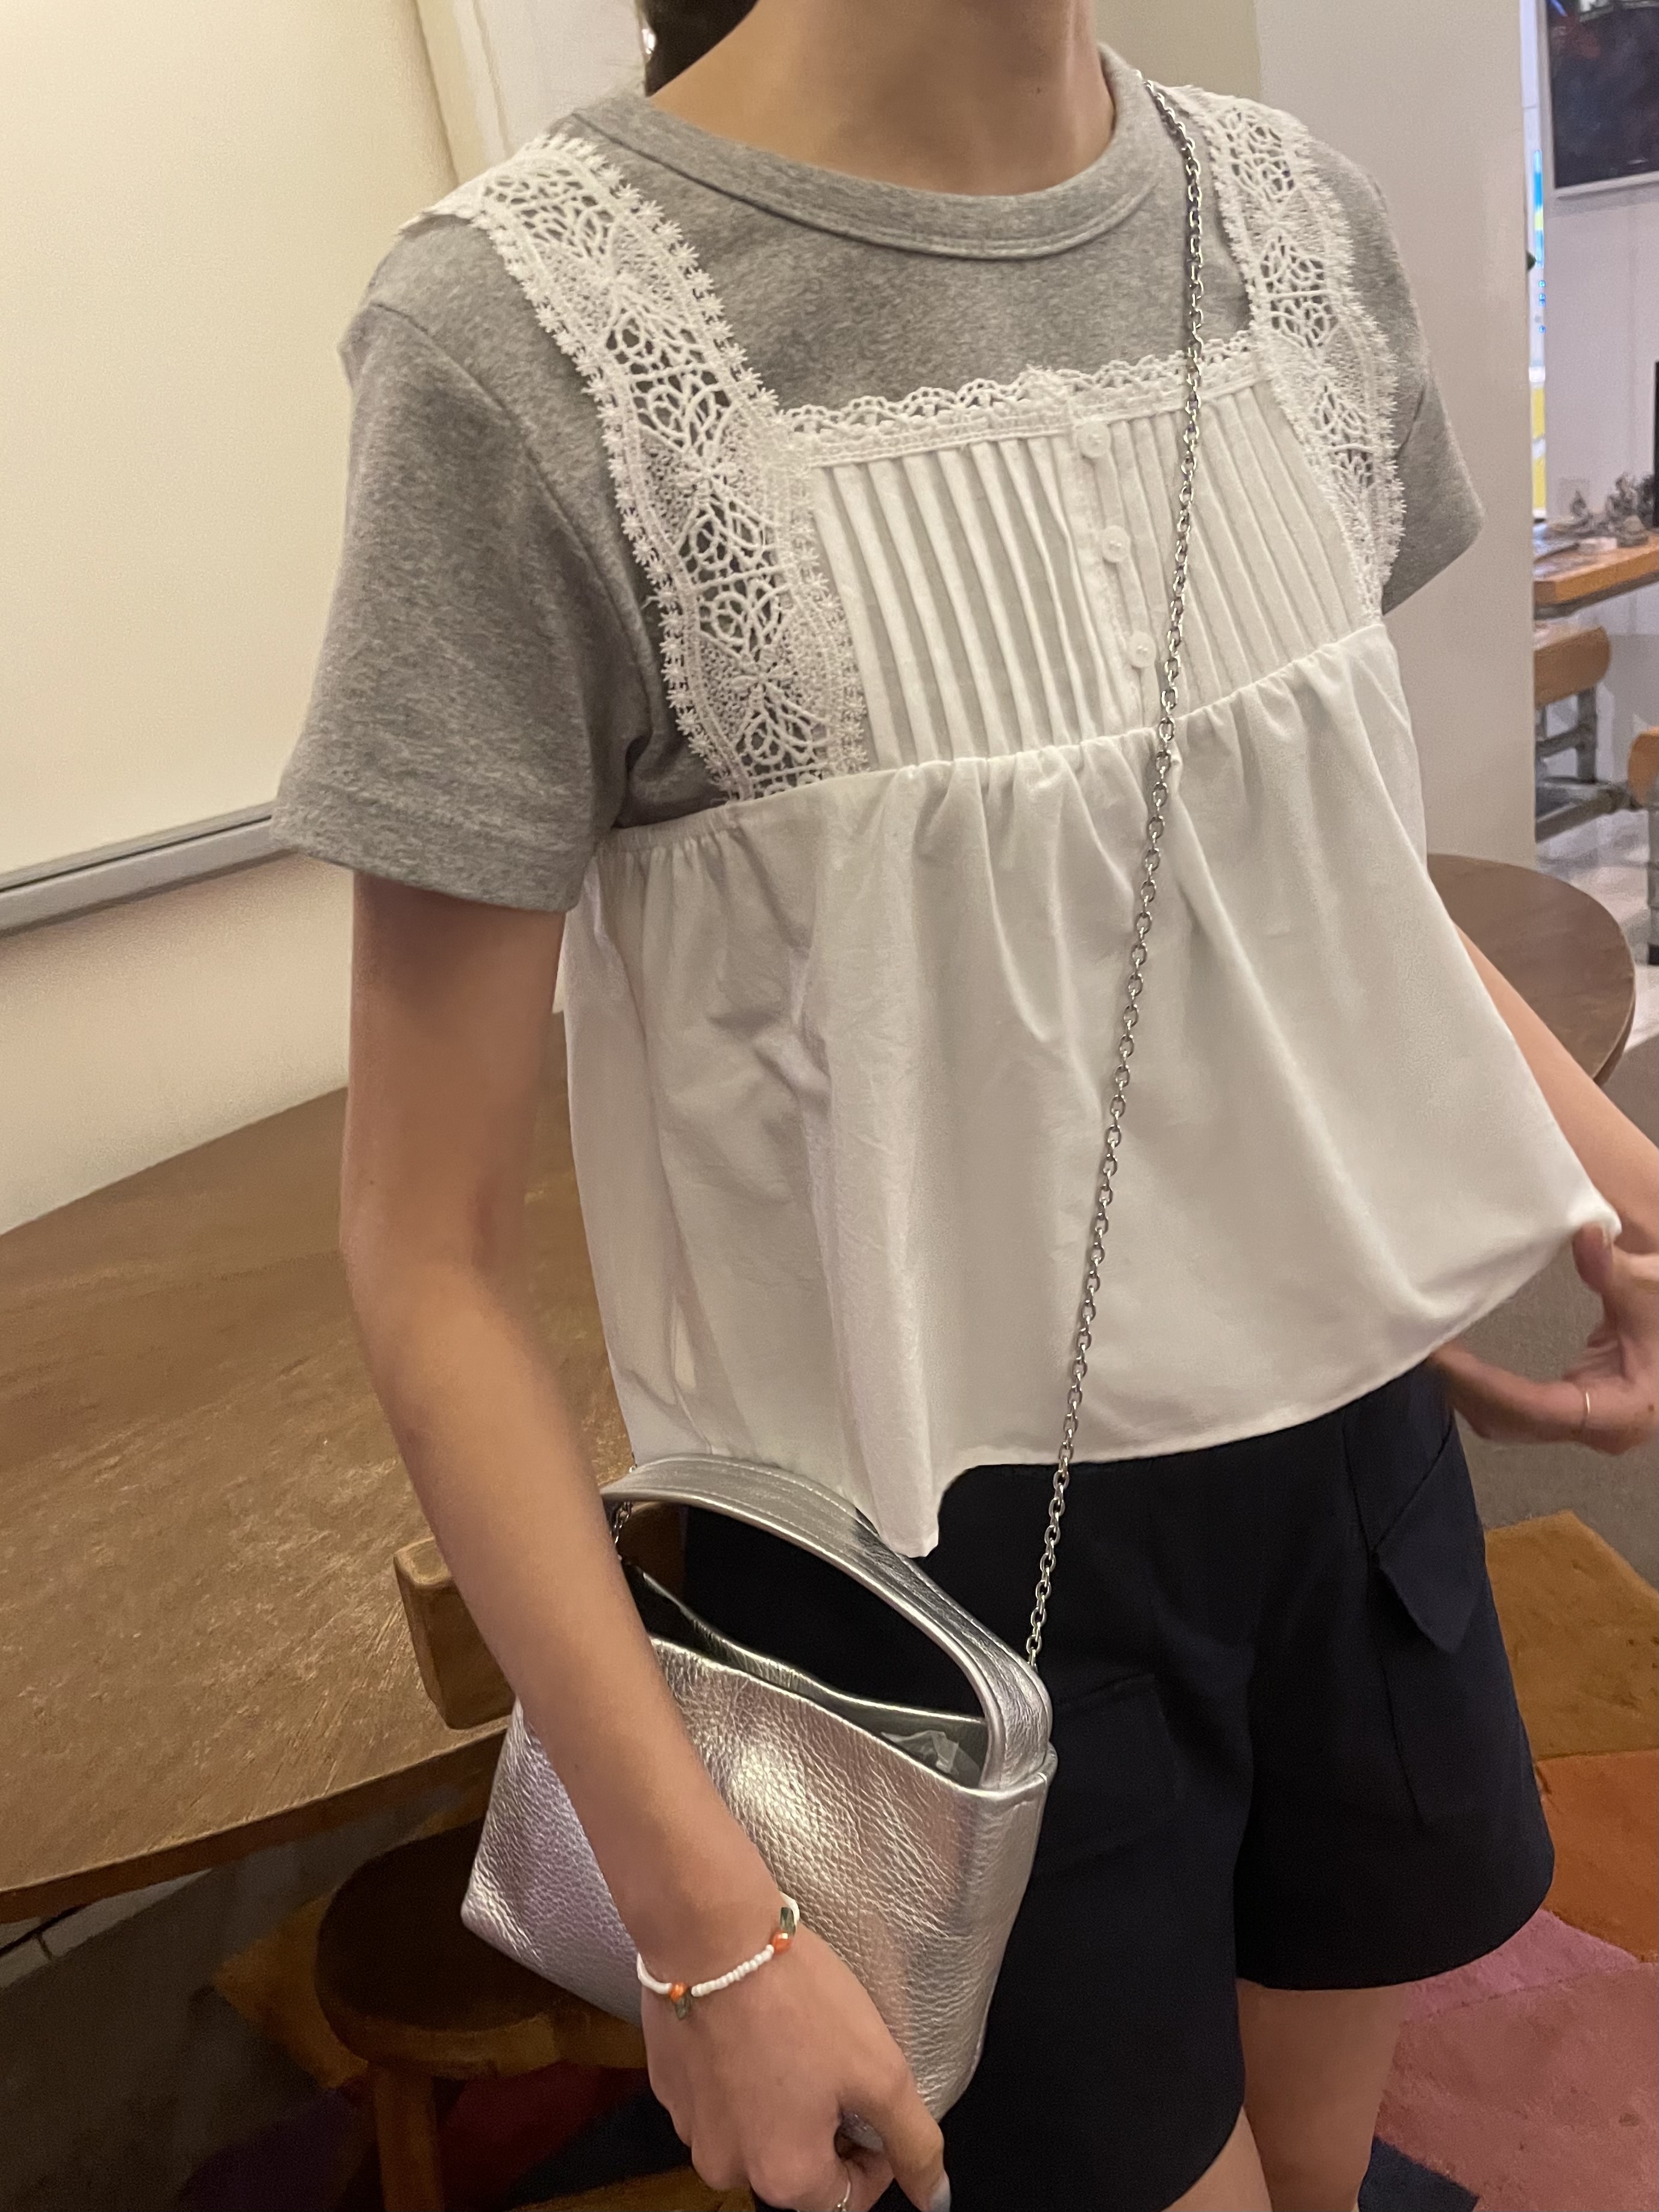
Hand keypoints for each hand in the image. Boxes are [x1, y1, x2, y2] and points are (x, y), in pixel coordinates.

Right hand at [642, 1919, 947, 2211]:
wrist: (710, 1934)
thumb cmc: (795, 1999)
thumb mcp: (880, 2071)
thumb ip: (914, 2144)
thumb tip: (935, 2198)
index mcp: (783, 2177)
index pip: (849, 2198)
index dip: (876, 2152)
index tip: (874, 2100)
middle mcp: (728, 2166)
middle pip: (798, 2167)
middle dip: (826, 2125)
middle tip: (837, 2063)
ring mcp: (691, 2127)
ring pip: (756, 2132)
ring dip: (781, 2102)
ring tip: (795, 2039)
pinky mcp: (668, 2085)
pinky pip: (718, 2099)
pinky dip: (741, 2076)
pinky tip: (756, 2028)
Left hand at [1429, 1224, 1658, 1452]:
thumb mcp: (1650, 1292)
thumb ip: (1616, 1271)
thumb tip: (1588, 1235)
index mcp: (1620, 1412)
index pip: (1537, 1408)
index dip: (1486, 1386)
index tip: (1443, 1360)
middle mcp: (1596, 1430)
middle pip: (1512, 1420)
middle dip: (1462, 1389)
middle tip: (1419, 1351)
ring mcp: (1581, 1425)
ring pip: (1507, 1422)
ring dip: (1464, 1392)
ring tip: (1426, 1353)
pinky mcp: (1569, 1413)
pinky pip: (1514, 1410)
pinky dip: (1481, 1389)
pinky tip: (1453, 1363)